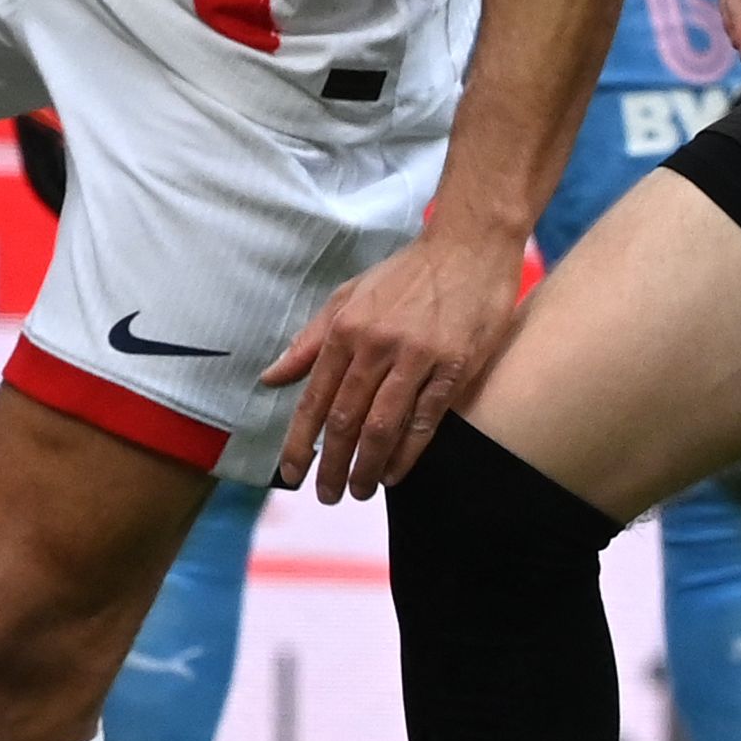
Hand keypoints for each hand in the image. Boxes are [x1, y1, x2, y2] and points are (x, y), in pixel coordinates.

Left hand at [263, 221, 525, 498]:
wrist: (469, 245)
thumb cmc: (408, 273)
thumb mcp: (349, 296)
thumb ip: (310, 340)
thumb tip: (271, 377)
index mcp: (346, 329)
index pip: (314, 398)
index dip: (299, 442)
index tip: (291, 474)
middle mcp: (377, 345)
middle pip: (345, 420)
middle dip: (331, 465)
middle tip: (326, 495)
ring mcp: (417, 357)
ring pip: (383, 426)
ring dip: (367, 467)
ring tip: (359, 490)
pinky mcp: (455, 366)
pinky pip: (425, 420)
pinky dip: (407, 453)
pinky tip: (396, 473)